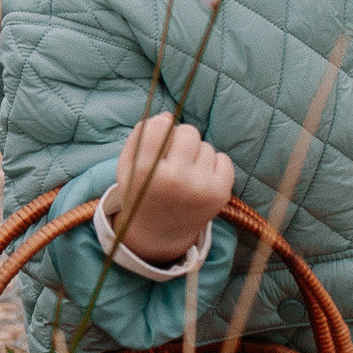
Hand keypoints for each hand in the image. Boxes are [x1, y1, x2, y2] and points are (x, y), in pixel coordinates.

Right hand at [110, 113, 233, 263]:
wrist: (159, 234)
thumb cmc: (142, 192)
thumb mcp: (128, 166)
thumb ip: (141, 136)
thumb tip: (168, 117)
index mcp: (145, 173)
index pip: (159, 127)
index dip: (160, 127)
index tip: (158, 138)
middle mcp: (173, 180)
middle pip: (188, 132)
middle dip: (181, 139)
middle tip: (173, 158)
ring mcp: (199, 188)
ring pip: (206, 146)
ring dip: (196, 155)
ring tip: (185, 174)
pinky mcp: (220, 194)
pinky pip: (224, 159)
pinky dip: (214, 165)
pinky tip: (200, 180)